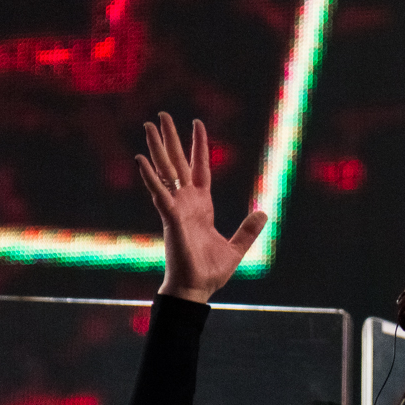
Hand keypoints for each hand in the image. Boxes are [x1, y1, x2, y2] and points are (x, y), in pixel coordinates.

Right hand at [136, 113, 265, 302]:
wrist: (196, 289)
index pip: (199, 168)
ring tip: (148, 125)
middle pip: (178, 163)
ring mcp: (176, 208)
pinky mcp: (170, 218)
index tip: (197, 122)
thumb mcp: (236, 247)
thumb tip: (263, 213)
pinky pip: (160, 193)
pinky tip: (141, 159)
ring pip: (166, 171)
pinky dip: (151, 176)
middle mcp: (186, 202)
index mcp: (201, 205)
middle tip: (161, 115)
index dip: (199, 146)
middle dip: (171, 138)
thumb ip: (248, 230)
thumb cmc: (210, 271)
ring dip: (157, 148)